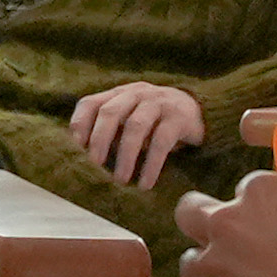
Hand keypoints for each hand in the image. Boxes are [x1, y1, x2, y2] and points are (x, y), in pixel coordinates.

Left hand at [62, 79, 205, 186]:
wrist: (200, 111)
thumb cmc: (156, 122)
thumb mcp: (130, 120)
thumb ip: (111, 131)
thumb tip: (86, 160)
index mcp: (119, 94)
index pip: (90, 103)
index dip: (80, 125)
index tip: (76, 148)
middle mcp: (137, 94)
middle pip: (111, 113)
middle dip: (99, 140)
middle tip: (94, 166)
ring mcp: (159, 103)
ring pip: (136, 126)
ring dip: (125, 155)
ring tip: (120, 180)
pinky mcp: (179, 117)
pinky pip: (162, 141)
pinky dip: (152, 164)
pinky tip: (145, 182)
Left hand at [175, 167, 276, 276]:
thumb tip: (274, 219)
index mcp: (261, 190)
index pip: (243, 188)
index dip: (254, 207)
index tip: (267, 221)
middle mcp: (229, 219)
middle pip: (190, 211)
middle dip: (203, 221)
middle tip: (222, 237)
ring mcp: (216, 261)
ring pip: (191, 261)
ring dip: (208, 267)